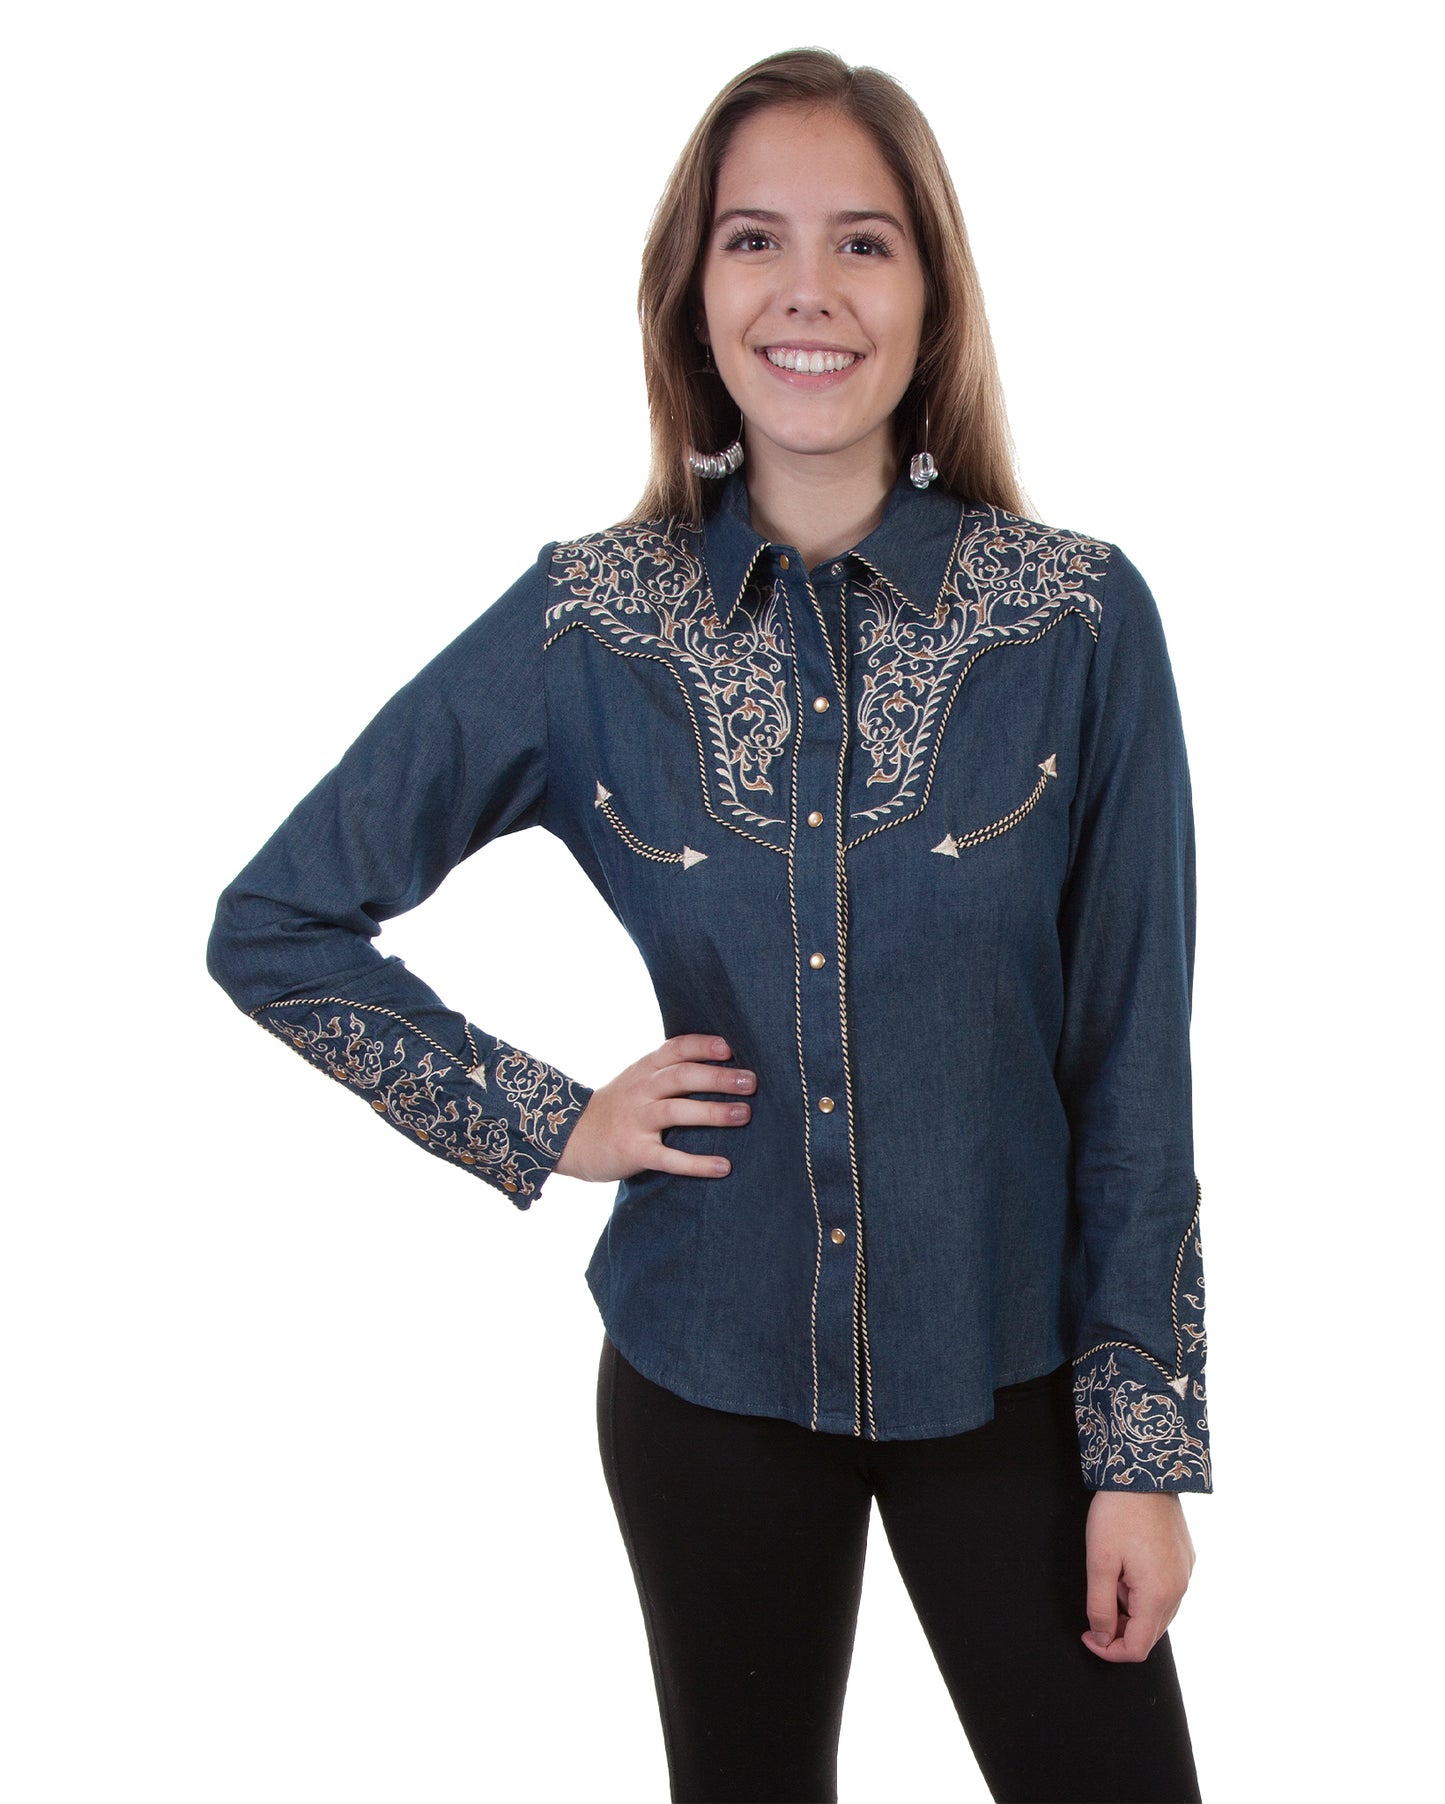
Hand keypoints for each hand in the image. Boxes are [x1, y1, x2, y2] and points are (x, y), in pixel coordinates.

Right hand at [554, 1034, 754, 1182]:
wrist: (569, 1136)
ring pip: (676, 1111)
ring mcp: (636, 1120)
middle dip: (717, 1077)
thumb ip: (669, 1071)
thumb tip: (725, 1066)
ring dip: (712, 1112)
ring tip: (744, 1114)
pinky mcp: (633, 1151)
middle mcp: (641, 1090)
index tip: (730, 1048)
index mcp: (644, 1069)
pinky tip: (723, 1166)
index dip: (702, 1045)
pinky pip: (668, 1157)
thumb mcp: (637, 1080)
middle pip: (681, 1076)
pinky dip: (696, 1162)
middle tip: (751, 1082)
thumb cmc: (616, 1108)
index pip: (675, 1049)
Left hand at [1081, 1490, 1194, 1662]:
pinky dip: (1146, 1592)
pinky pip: (1168, 1591)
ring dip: (1134, 1610)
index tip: (1088, 1635)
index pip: (1138, 1648)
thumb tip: (1103, 1637)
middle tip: (1097, 1603)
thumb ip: (1100, 1605)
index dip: (1110, 1650)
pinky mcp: (1186, 1559)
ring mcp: (1186, 1574)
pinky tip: (1130, 1566)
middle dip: (1121, 1629)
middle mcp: (1179, 1590)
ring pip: (1160, 1613)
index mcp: (1158, 1595)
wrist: (1145, 1472)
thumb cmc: (1118, 1514)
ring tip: (1113, 1576)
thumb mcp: (1099, 1561)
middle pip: (1150, 1633)